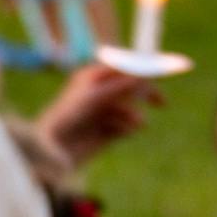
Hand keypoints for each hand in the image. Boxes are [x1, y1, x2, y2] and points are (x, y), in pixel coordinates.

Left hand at [35, 65, 157, 166]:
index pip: (124, 68)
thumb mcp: (96, 97)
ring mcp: (102, 112)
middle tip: (161, 102)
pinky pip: (126, 126)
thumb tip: (145, 74)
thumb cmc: (68, 116)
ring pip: (130, 109)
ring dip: (133, 116)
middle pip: (131, 88)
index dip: (142, 70)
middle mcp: (99, 93)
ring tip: (135, 123)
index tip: (160, 74)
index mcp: (92, 77)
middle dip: (145, 94)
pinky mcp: (106, 132)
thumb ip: (121, 86)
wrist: (54, 149)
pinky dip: (127, 128)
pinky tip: (118, 133)